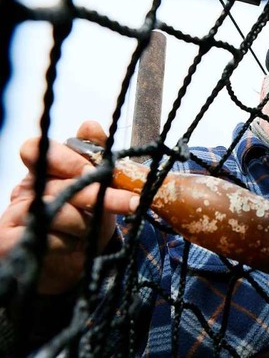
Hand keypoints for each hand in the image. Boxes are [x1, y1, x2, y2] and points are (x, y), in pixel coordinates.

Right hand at [0, 121, 138, 294]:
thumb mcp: (99, 193)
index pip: (38, 149)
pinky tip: (70, 247)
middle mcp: (26, 189)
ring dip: (85, 224)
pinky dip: (68, 244)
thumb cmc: (84, 224)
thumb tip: (89, 124)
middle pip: (59, 182)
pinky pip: (48, 237)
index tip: (101, 167)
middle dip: (97, 193)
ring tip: (88, 231)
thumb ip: (98, 161)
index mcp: (44, 172)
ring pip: (59, 210)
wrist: (67, 271)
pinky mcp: (9, 240)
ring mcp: (14, 214)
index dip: (66, 157)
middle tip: (130, 202)